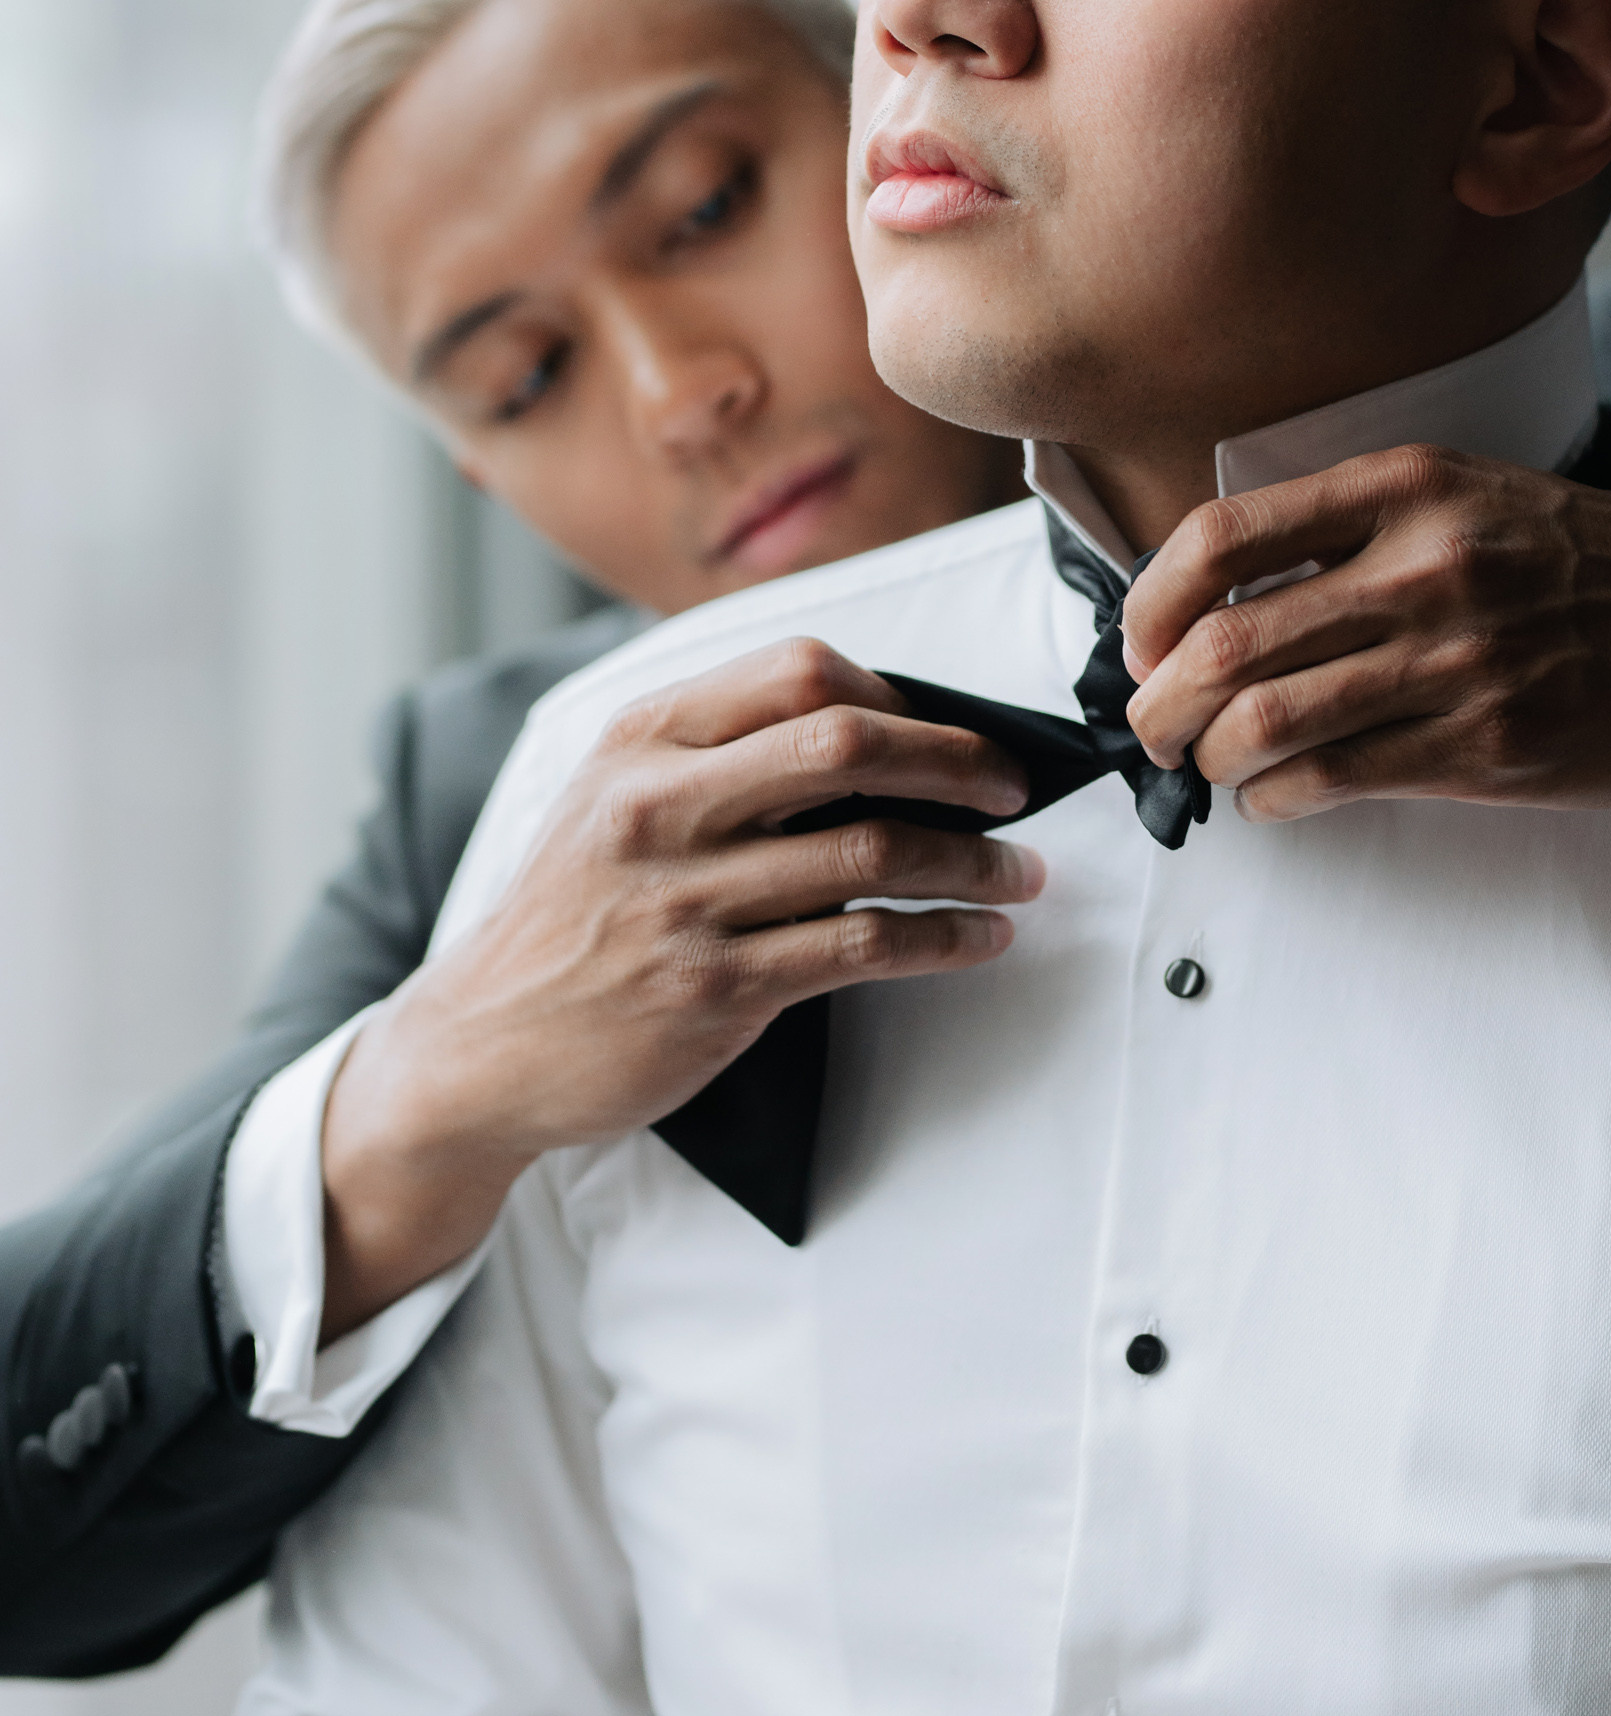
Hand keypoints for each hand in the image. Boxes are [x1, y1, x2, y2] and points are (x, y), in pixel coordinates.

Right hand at [319, 642, 1039, 1337]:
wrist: (482, 1045)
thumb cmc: (571, 916)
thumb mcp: (613, 798)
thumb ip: (716, 754)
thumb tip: (876, 731)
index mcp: (641, 739)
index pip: (798, 670)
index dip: (898, 694)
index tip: (949, 730)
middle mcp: (660, 806)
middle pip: (846, 742)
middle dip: (956, 758)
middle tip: (1013, 786)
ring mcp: (687, 899)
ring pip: (870, 850)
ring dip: (973, 860)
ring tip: (1022, 873)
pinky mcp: (715, 987)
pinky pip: (862, 945)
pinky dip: (944, 938)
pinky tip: (980, 938)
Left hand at [1122, 449, 1610, 821]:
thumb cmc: (1580, 556)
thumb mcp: (1464, 491)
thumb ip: (1349, 527)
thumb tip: (1214, 600)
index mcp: (1404, 487)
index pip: (1222, 539)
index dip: (1151, 603)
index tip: (1142, 642)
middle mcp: (1426, 566)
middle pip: (1228, 645)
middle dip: (1159, 702)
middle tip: (1150, 727)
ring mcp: (1462, 661)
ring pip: (1272, 723)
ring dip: (1210, 756)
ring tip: (1208, 764)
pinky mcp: (1494, 746)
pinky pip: (1339, 779)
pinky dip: (1277, 795)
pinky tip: (1276, 794)